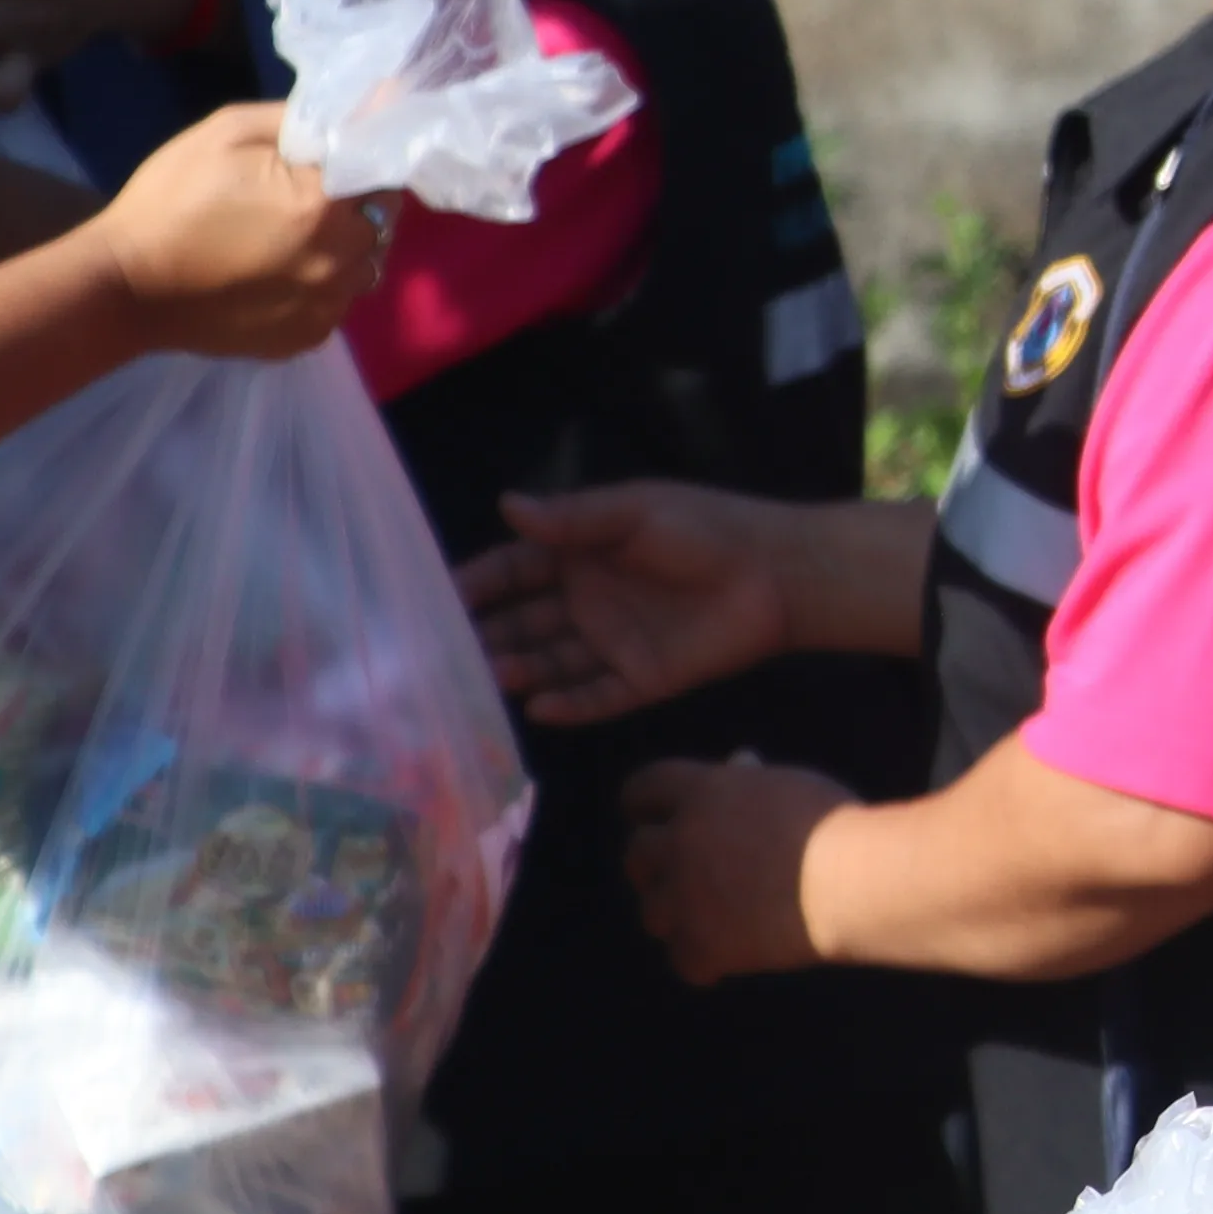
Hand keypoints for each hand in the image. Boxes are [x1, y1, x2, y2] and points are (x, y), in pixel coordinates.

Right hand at [90, 104, 381, 357]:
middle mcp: (343, 261)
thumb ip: (302, 119)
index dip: (360, 165)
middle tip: (301, 201)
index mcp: (327, 205)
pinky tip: (274, 276)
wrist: (126, 287)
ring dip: (341, 251)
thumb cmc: (170, 200)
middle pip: (380, 224)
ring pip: (363, 268)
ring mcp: (328, 307)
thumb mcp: (227, 133)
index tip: (328, 163)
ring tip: (286, 242)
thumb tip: (367, 103)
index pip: (383, 175)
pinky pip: (335, 303)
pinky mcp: (309, 338)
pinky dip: (319, 288)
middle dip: (352, 208)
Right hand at [464, 483, 795, 724]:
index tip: (435, 599)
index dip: (476, 584)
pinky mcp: (642, 680)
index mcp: (578, 555)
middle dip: (483, 635)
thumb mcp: (635, 513)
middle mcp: (585, 602)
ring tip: (487, 676)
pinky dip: (569, 705)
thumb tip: (507, 505)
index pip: (512, 571)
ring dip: (518, 670)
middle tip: (442, 653)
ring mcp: (611, 643)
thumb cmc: (705, 529)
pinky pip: (596, 697)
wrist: (777, 573)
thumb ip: (573, 519)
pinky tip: (539, 708)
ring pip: (551, 663)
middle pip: (522, 622)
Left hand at [618, 755, 849, 981]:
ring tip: (706, 921)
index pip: (641, 790)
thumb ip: (754, 782)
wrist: (856, 882)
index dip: (643, 807)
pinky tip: (726, 961)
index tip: (649, 818)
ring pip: (652, 913)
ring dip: (675, 916)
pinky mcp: (704, 945)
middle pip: (636, 855)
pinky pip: (684, 961)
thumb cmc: (836, 826)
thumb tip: (740, 765)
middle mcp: (681, 842)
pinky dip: (703, 963)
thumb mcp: (791, 786)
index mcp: (701, 793)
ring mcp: (686, 897)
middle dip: (653, 865)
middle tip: (680, 876)